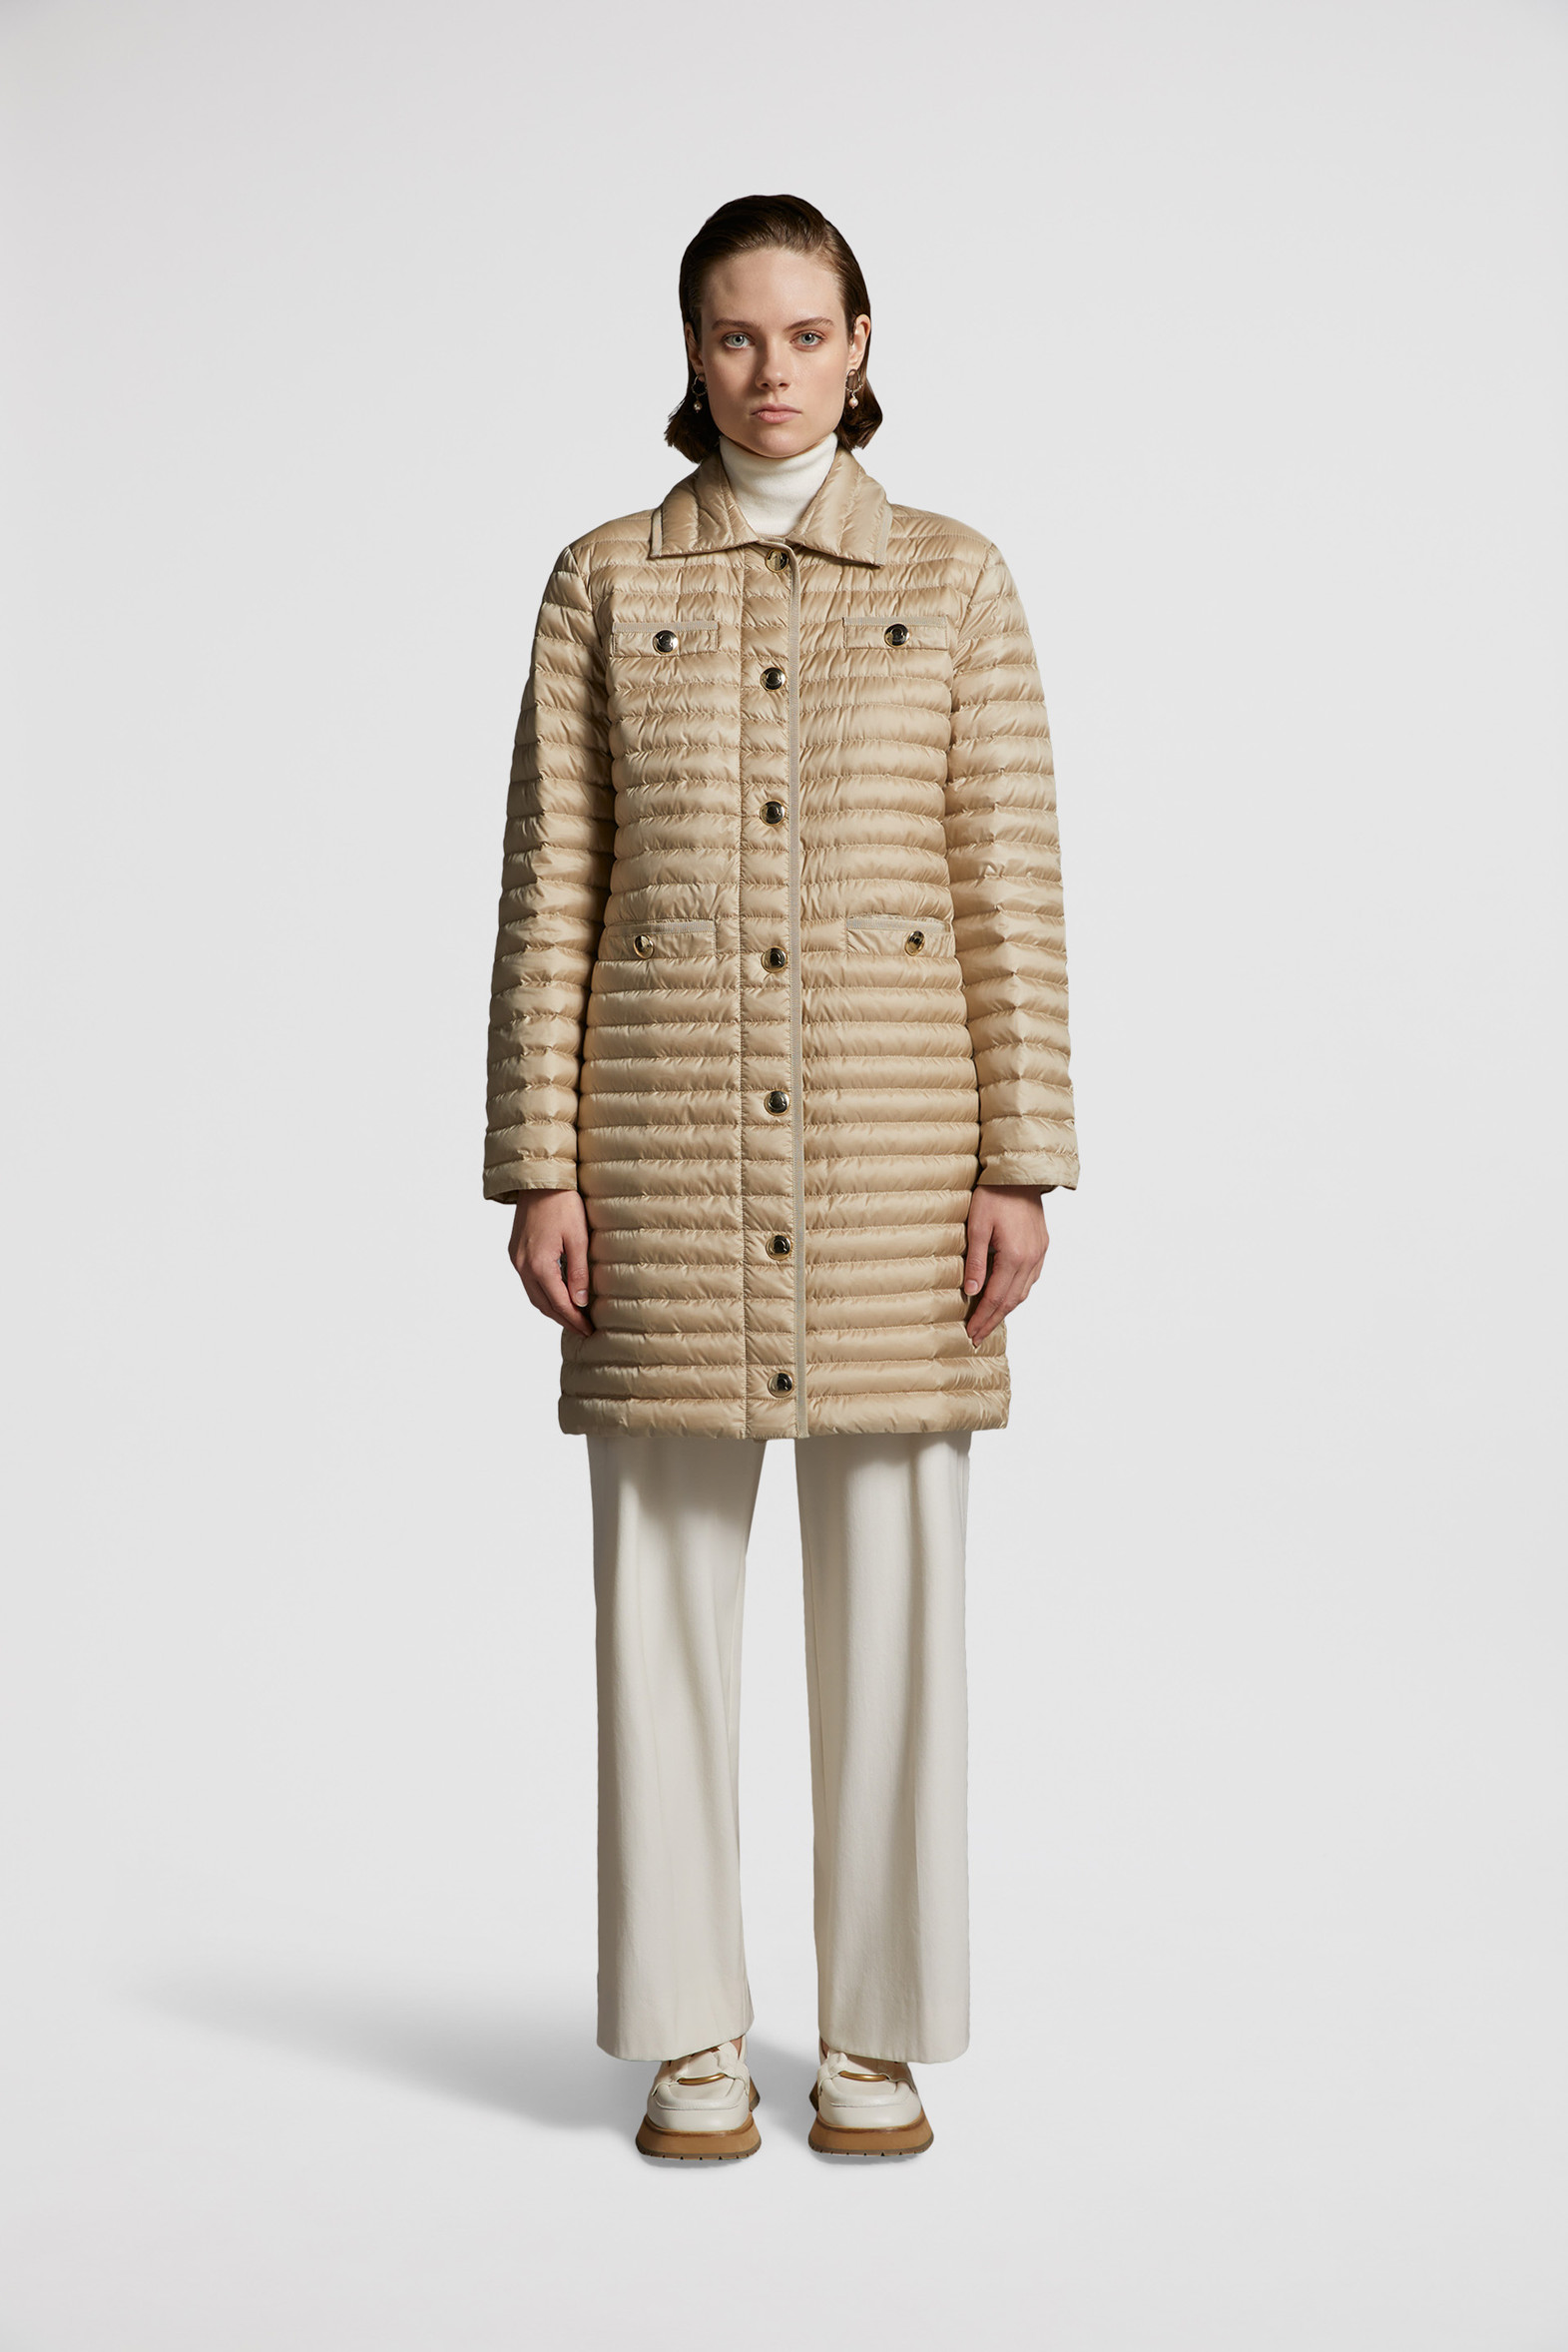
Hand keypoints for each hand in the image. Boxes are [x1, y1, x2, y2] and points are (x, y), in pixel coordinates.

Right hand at [508, 1189, 593, 1335]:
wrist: (539, 1180)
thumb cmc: (562, 1204)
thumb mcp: (578, 1239)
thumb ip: (579, 1273)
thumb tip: (580, 1301)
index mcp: (539, 1265)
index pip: (559, 1303)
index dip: (575, 1320)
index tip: (589, 1330)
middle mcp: (522, 1266)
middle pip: (543, 1304)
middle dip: (563, 1319)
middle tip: (581, 1328)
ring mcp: (516, 1259)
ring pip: (534, 1295)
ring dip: (552, 1308)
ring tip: (571, 1315)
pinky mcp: (515, 1252)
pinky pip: (528, 1281)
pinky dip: (543, 1293)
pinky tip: (556, 1293)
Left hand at [962, 1184, 1048, 1344]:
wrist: (1019, 1174)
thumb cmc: (993, 1195)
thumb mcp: (977, 1227)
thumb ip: (976, 1261)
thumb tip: (971, 1292)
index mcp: (1015, 1256)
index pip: (996, 1298)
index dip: (983, 1318)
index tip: (971, 1333)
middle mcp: (1031, 1259)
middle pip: (1012, 1300)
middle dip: (993, 1320)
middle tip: (978, 1336)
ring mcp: (1039, 1253)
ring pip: (1024, 1291)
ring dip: (1006, 1309)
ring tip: (990, 1321)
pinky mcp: (1042, 1245)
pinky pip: (1031, 1278)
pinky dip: (1018, 1292)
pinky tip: (1007, 1297)